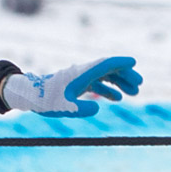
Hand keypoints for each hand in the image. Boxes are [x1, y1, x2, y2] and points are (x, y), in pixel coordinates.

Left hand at [1, 56, 141, 117]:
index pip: (105, 64)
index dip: (120, 62)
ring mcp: (81, 78)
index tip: (134, 62)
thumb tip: (98, 109)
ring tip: (134, 92)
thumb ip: (81, 109)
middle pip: (109, 69)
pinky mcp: (77, 84)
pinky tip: (117, 98)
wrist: (30, 96)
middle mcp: (83, 72)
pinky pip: (97, 84)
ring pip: (105, 76)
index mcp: (82, 73)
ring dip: (120, 82)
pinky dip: (108, 89)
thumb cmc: (46, 100)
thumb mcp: (64, 107)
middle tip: (139, 85)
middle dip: (126, 75)